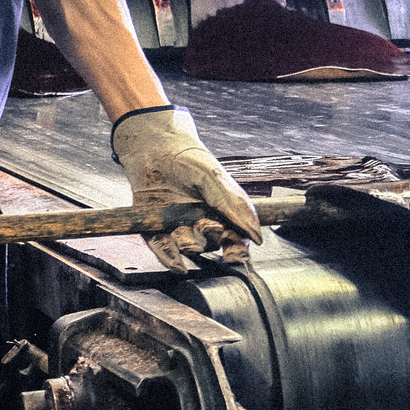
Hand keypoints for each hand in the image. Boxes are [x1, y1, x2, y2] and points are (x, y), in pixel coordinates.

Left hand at [112, 106, 261, 271]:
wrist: (154, 143)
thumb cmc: (187, 157)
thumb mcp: (215, 177)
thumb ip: (235, 205)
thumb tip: (255, 235)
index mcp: (220, 211)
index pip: (234, 238)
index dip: (237, 251)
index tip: (237, 257)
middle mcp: (199, 221)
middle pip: (212, 244)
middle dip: (212, 239)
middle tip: (209, 226)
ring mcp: (176, 225)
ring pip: (188, 246)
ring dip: (190, 244)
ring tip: (189, 234)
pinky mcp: (153, 227)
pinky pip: (162, 247)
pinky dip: (170, 257)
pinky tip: (177, 266)